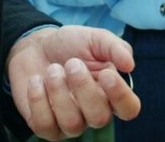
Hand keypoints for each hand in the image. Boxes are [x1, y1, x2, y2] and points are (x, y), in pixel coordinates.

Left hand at [8, 25, 139, 139]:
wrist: (35, 46)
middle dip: (84, 88)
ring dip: (59, 92)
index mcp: (111, 92)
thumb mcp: (94, 38)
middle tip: (71, 63)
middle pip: (100, 118)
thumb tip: (129, 65)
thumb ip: (114, 47)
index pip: (129, 109)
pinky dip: (38, 100)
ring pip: (72, 124)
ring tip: (52, 69)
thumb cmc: (70, 45)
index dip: (120, 96)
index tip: (106, 73)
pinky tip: (36, 81)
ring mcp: (70, 123)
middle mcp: (93, 112)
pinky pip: (44, 126)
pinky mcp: (46, 126)